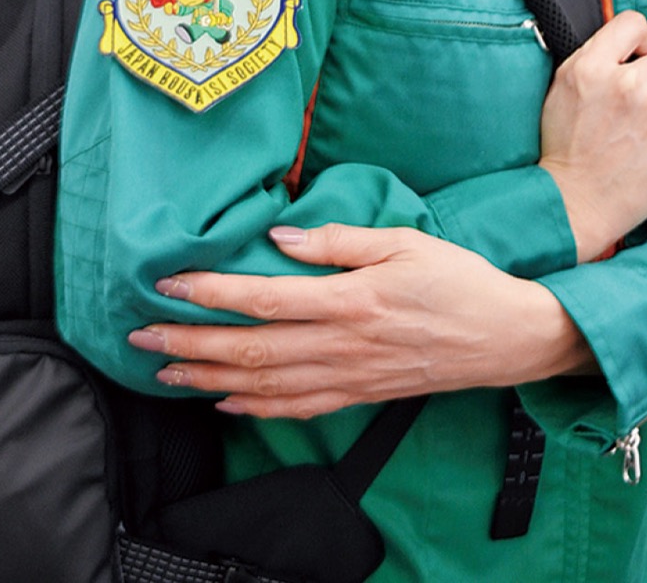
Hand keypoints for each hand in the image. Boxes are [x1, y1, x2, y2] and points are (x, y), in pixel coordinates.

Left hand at [127, 223, 592, 419]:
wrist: (505, 337)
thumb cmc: (457, 279)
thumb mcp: (404, 241)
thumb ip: (340, 240)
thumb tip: (281, 238)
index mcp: (352, 299)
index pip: (265, 297)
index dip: (211, 292)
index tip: (169, 283)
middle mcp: (343, 344)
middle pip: (251, 348)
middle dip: (189, 343)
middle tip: (141, 335)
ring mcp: (350, 376)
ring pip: (264, 384)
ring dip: (208, 379)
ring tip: (164, 370)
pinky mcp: (359, 394)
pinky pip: (297, 409)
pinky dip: (255, 408)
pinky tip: (224, 403)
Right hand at [539, 9, 646, 260]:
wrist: (574, 201)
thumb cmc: (565, 148)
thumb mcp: (563, 90)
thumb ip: (594, 61)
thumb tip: (628, 47)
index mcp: (592, 66)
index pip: (633, 24)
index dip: (643, 40)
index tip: (641, 57)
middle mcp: (627, 82)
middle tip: (636, 109)